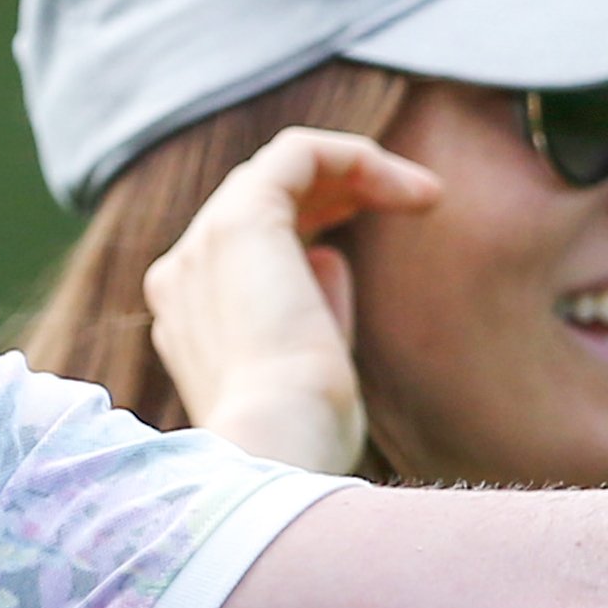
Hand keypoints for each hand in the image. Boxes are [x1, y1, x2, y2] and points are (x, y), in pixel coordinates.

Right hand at [141, 126, 440, 471]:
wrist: (276, 453)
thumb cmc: (301, 443)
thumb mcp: (312, 377)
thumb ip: (314, 311)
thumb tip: (327, 256)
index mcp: (190, 321)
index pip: (244, 250)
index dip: (310, 230)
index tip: (368, 249)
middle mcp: (185, 276)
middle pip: (259, 202)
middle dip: (334, 193)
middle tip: (407, 203)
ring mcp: (204, 244)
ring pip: (279, 172)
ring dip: (354, 174)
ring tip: (422, 196)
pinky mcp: (241, 218)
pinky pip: (298, 154)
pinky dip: (354, 157)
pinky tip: (409, 190)